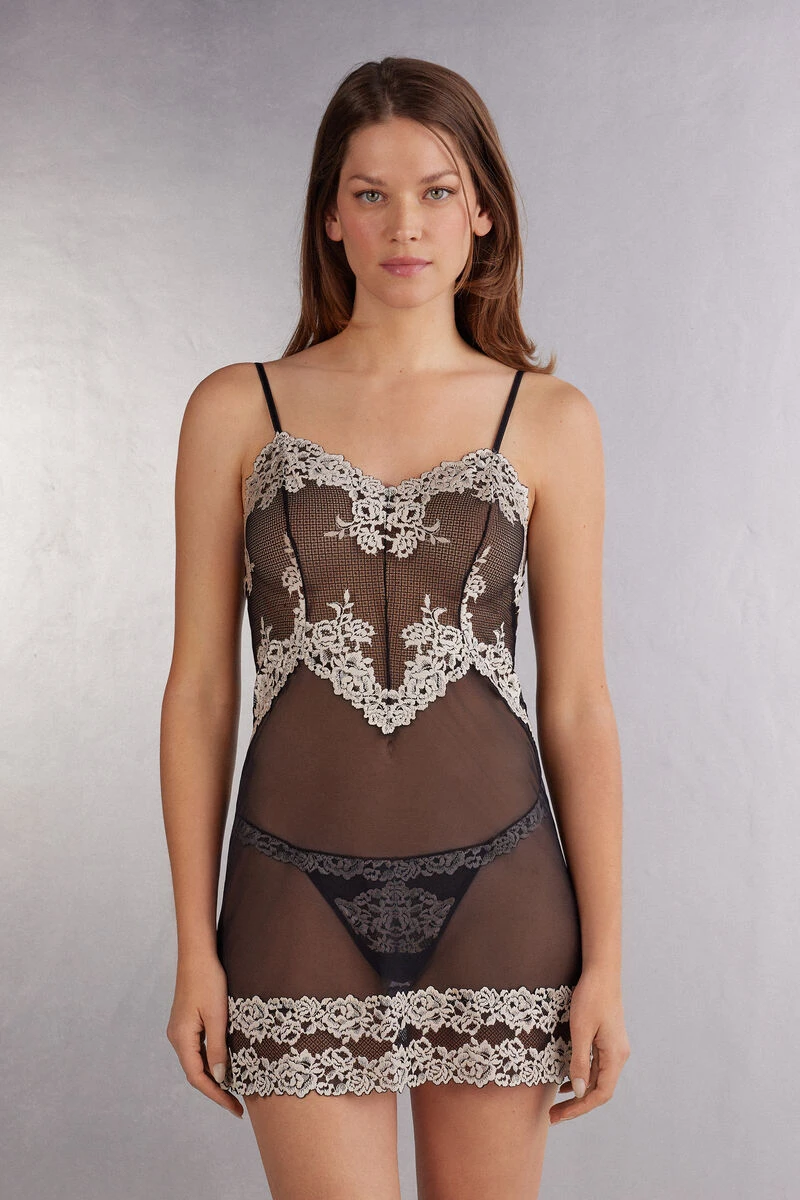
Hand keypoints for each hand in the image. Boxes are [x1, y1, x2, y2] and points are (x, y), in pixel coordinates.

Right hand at [166, 952, 243, 1118]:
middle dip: (216, 1089)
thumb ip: (217, 1048)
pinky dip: (211, 1060)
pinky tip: (225, 1063)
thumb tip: (219, 1078)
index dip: (217, 1095)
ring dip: (214, 1076)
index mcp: (182, 1039)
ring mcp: (180, 1030)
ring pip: (197, 1061)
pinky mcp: (186, 1022)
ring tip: (234, 1088)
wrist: (197, 955)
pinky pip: (198, 1049)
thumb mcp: (217, 1016)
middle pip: (196, 1072)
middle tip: (237, 1104)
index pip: (198, 1078)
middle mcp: (177, 1038)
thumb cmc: (208, 982)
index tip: (235, 1108)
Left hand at [549, 966, 630, 1124]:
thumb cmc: (591, 997)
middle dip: (577, 1104)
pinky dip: (582, 1076)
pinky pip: (597, 1066)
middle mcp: (618, 1055)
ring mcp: (614, 1048)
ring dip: (579, 1092)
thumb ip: (580, 1061)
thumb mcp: (580, 1030)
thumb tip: (579, 1091)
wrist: (602, 972)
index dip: (580, 1108)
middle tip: (553, 1115)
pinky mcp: (608, 1040)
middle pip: (599, 1089)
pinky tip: (567, 1080)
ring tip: (557, 1103)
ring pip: (598, 1079)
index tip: (559, 1115)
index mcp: (615, 1055)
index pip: (600, 1094)